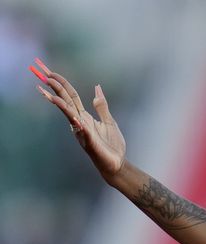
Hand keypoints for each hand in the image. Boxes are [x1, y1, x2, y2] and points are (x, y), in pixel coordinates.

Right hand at [31, 59, 125, 180]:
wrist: (117, 164)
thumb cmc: (112, 145)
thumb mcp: (109, 121)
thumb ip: (101, 106)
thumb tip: (97, 87)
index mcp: (84, 116)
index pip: (71, 97)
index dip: (62, 84)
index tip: (50, 73)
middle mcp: (80, 122)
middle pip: (66, 102)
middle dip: (55, 90)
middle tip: (44, 76)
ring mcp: (83, 132)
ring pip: (70, 116)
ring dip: (61, 106)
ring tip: (51, 95)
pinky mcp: (90, 143)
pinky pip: (83, 132)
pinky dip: (79, 125)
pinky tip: (76, 119)